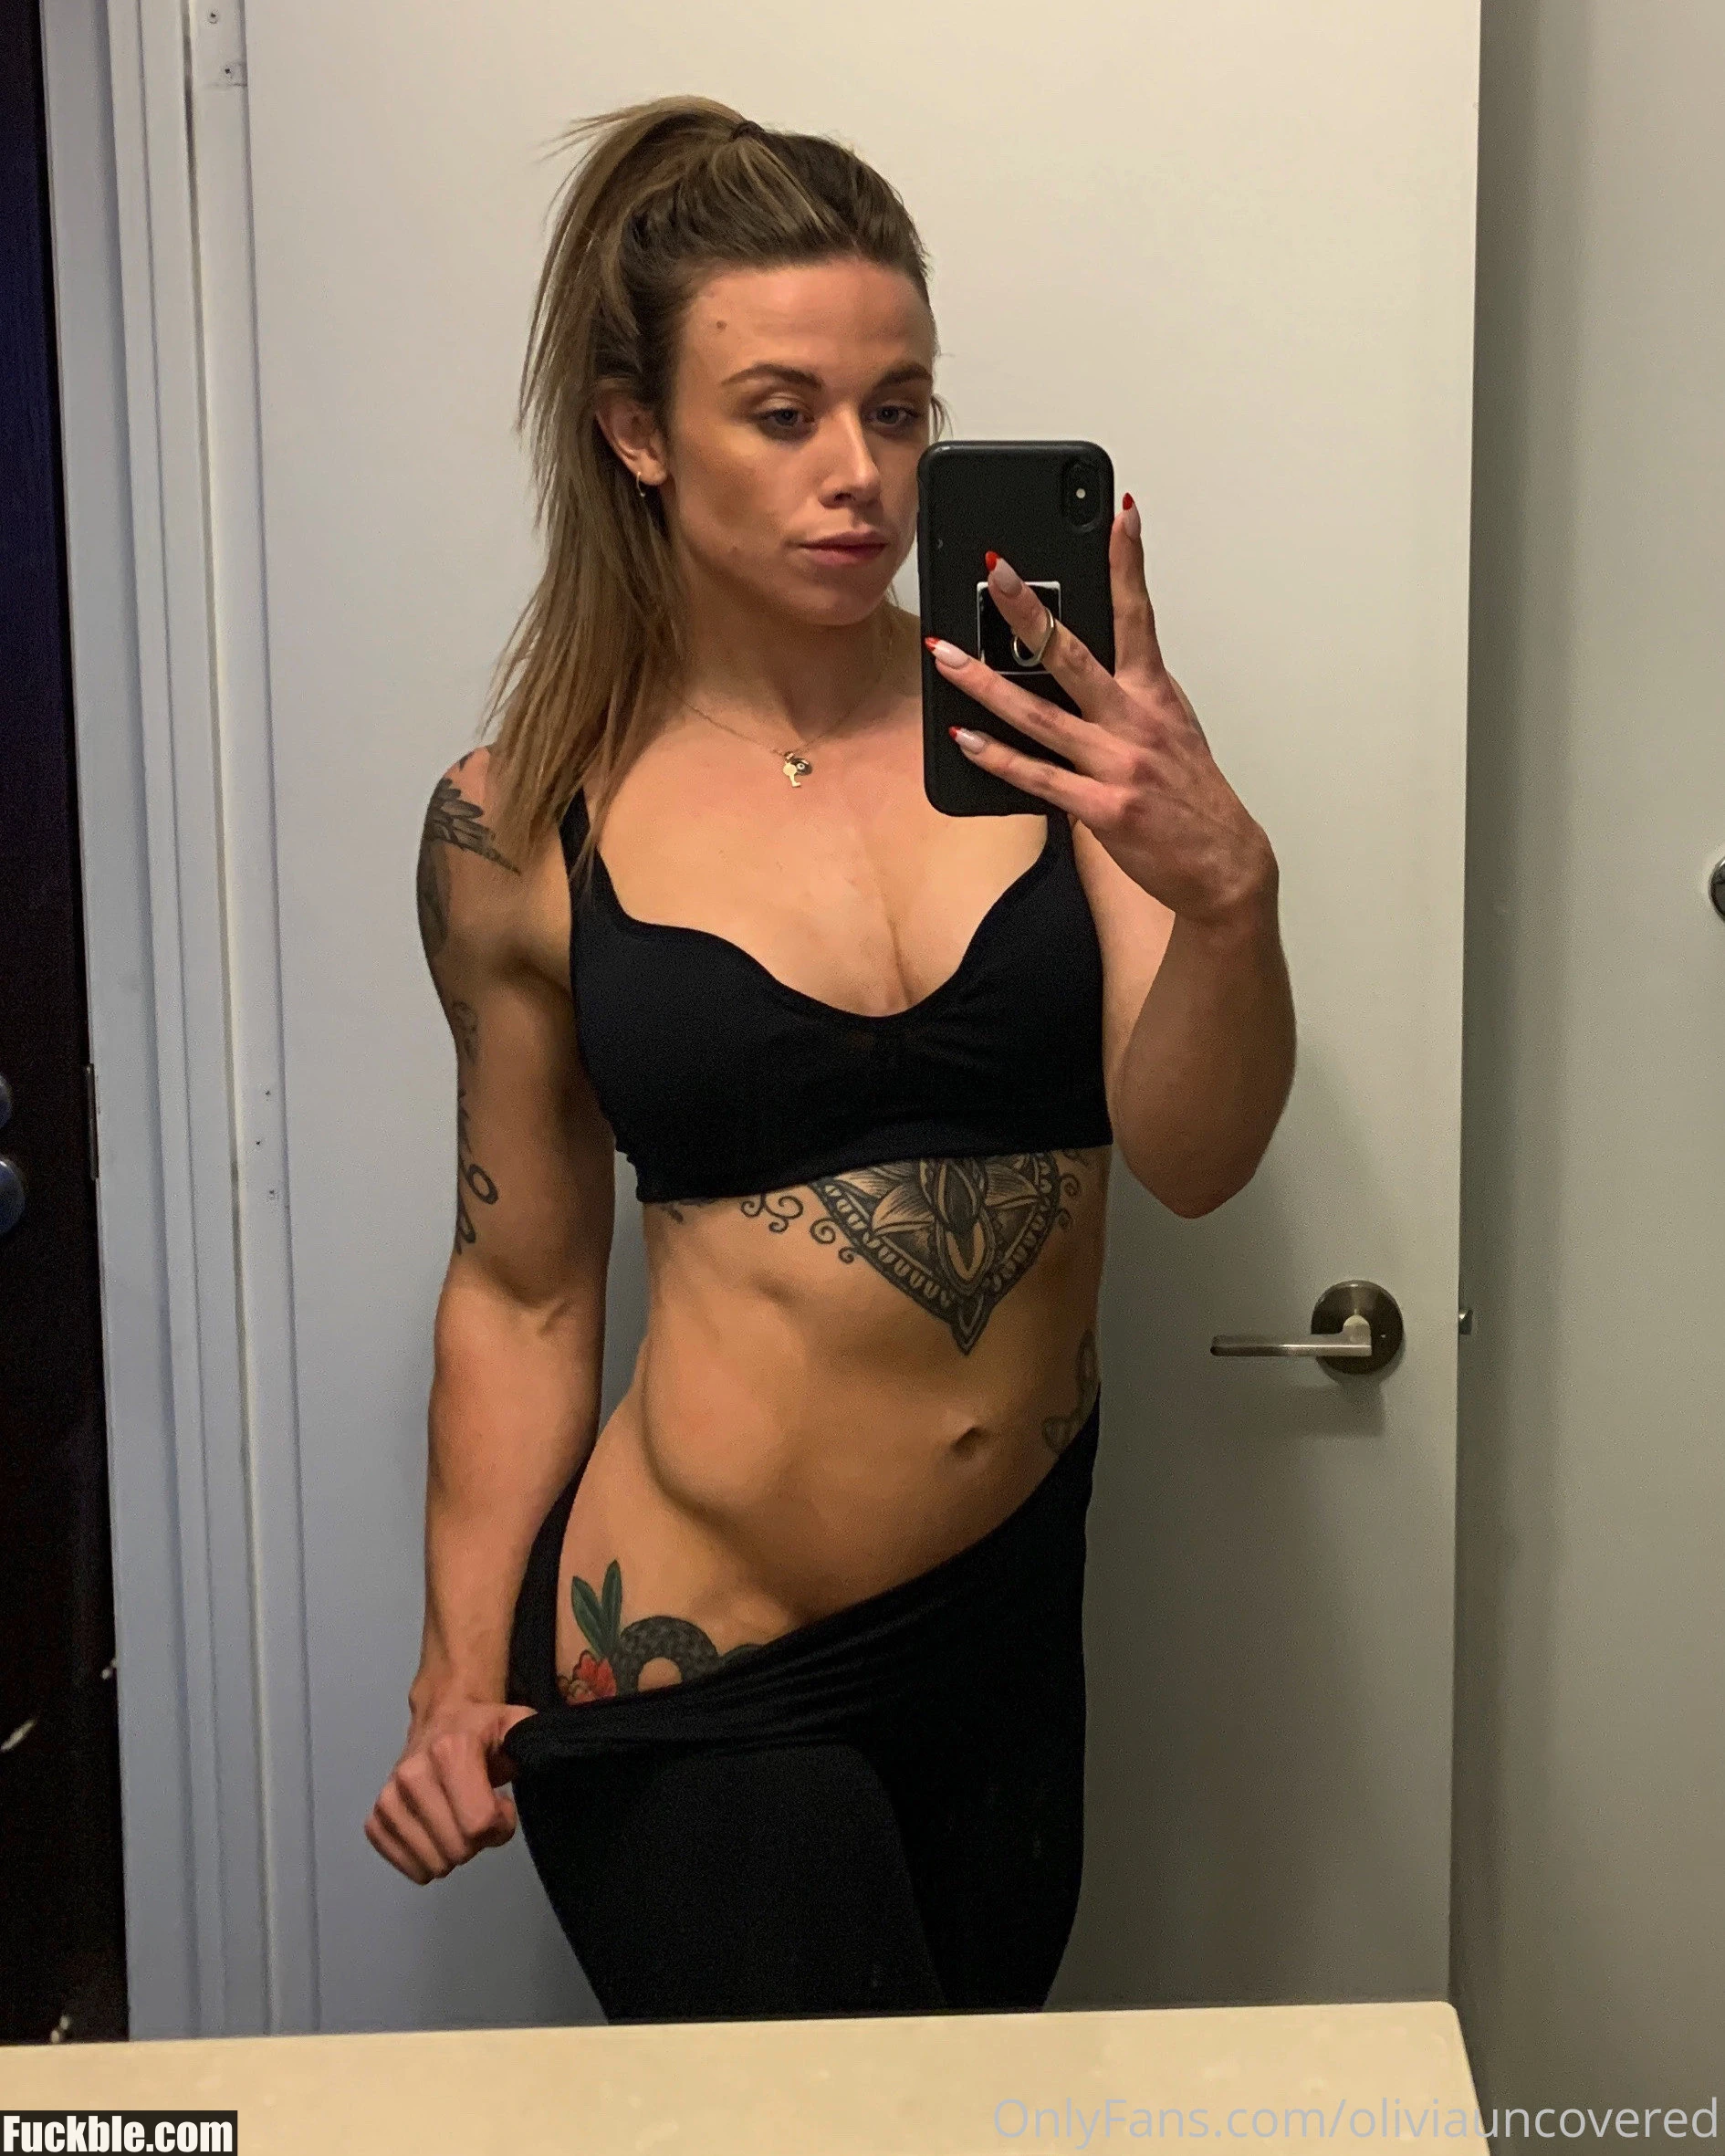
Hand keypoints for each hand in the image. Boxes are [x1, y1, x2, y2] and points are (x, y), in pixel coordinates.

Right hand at [365, 1697, 533, 1883]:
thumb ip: (533, 1747)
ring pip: (432, 1863)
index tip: (502, 1806)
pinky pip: (406, 1865)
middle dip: (477, 1840)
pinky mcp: (376, 1819)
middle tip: (479, 1812)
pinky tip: (437, 1832)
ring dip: (453, 1851)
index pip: (479, 1824)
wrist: (442, 1717)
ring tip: (457, 1818)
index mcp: (450, 1752)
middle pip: (457, 1849)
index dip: (500, 1825)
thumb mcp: (518, 1726)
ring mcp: (389, 1799)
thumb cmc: (485, 1729)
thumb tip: (542, 1764)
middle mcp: (412, 1775)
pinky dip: (427, 1859)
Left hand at [925, 499, 1276, 926]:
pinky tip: (963, 739)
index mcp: (1155, 695)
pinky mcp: (1101, 809)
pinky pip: (1037, 778)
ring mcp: (1117, 765)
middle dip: (1029, 610)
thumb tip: (1078, 667)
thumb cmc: (1191, 797)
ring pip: (1041, 714)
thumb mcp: (1171, 730)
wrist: (1224, 866)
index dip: (1129, 563)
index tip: (1119, 515)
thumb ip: (1128, 696)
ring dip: (986, 683)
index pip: (1140, 615)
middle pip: (1073, 654)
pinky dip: (997, 758)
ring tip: (945, 655)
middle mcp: (1135, 721)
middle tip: (995, 571)